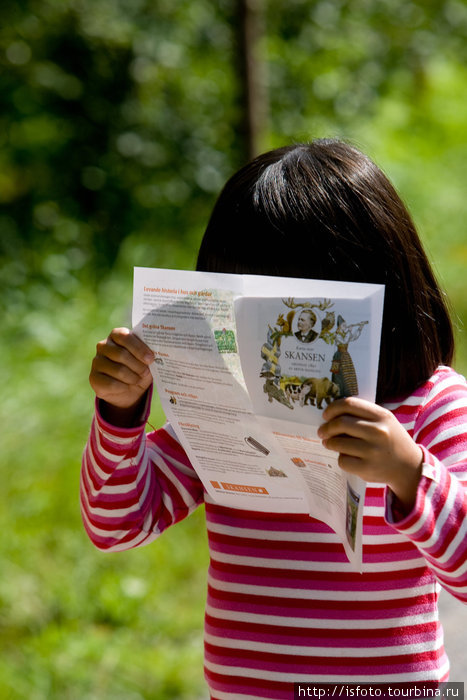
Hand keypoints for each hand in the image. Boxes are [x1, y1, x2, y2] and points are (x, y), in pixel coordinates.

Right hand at [89, 328, 153, 425]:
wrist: (128, 389)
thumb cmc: (139, 369)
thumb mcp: (145, 361)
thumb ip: (149, 354)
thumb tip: (159, 354)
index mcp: (116, 335)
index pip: (125, 336)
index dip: (138, 348)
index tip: (151, 359)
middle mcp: (103, 345)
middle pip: (121, 354)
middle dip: (138, 365)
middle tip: (146, 372)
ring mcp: (97, 361)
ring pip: (118, 370)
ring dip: (132, 377)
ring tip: (138, 380)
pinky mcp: (93, 377)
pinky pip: (111, 383)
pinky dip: (123, 387)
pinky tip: (127, 387)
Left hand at [318, 397, 422, 511]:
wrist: (409, 467)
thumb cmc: (390, 439)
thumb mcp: (384, 421)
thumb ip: (362, 415)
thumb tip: (331, 415)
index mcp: (381, 416)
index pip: (349, 404)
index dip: (332, 408)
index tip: (326, 415)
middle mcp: (378, 432)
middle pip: (340, 423)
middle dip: (327, 427)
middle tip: (322, 431)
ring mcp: (372, 451)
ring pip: (338, 442)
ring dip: (330, 443)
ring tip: (330, 443)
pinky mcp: (367, 468)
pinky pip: (342, 460)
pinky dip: (341, 458)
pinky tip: (346, 457)